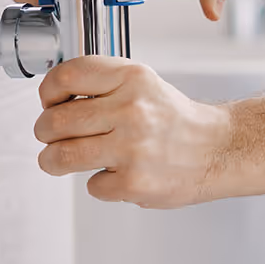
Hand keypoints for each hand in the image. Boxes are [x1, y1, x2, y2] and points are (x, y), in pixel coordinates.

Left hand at [35, 57, 232, 207]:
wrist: (219, 150)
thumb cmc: (177, 120)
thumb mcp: (143, 83)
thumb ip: (103, 86)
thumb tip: (53, 100)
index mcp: (132, 79)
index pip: (65, 77)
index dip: (47, 93)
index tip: (49, 103)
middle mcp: (131, 111)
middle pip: (54, 122)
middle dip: (45, 132)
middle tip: (51, 137)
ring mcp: (132, 149)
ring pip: (61, 156)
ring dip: (53, 161)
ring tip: (58, 161)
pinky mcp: (134, 183)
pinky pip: (92, 185)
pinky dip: (100, 184)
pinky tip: (117, 175)